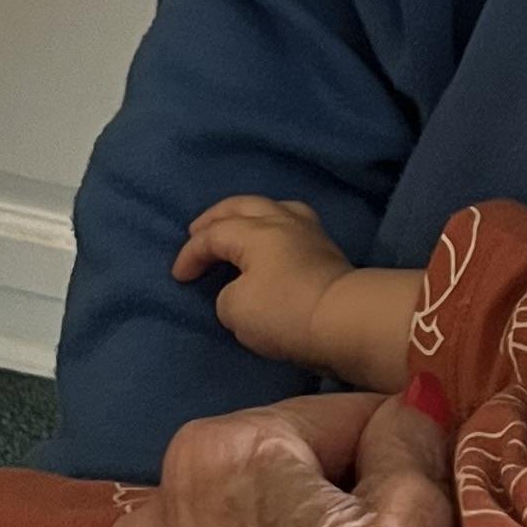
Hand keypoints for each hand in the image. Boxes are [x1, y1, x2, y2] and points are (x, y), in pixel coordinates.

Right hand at [174, 194, 358, 366]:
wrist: (347, 320)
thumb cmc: (284, 312)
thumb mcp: (235, 310)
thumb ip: (227, 295)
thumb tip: (242, 290)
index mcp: (256, 231)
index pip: (214, 235)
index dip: (191, 254)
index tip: (179, 277)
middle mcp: (283, 222)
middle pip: (245, 206)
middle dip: (217, 216)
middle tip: (197, 229)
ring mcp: (310, 233)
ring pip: (275, 209)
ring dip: (250, 215)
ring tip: (237, 228)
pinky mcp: (329, 252)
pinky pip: (293, 226)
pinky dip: (274, 229)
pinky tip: (271, 243)